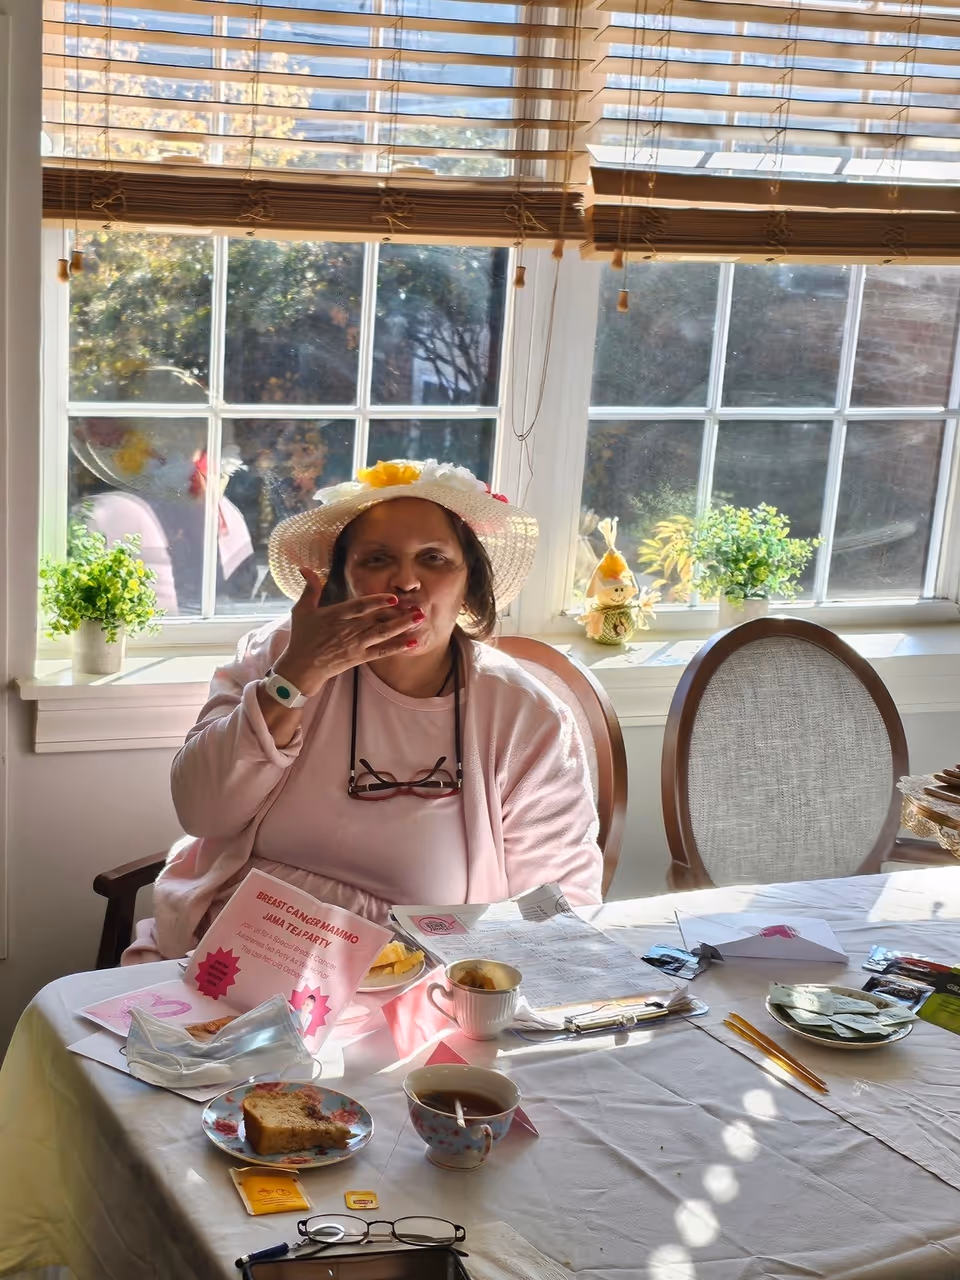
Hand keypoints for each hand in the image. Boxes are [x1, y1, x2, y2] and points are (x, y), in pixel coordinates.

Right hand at [273, 567, 422, 697]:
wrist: (301, 668)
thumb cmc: (301, 638)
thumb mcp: (302, 610)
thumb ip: (310, 588)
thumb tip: (304, 567)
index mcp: (336, 615)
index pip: (360, 607)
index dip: (377, 602)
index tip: (393, 598)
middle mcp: (348, 629)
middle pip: (377, 620)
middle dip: (399, 614)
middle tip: (419, 608)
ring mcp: (355, 644)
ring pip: (383, 634)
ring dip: (403, 626)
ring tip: (419, 619)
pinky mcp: (358, 658)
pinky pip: (381, 652)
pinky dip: (397, 647)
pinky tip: (412, 642)